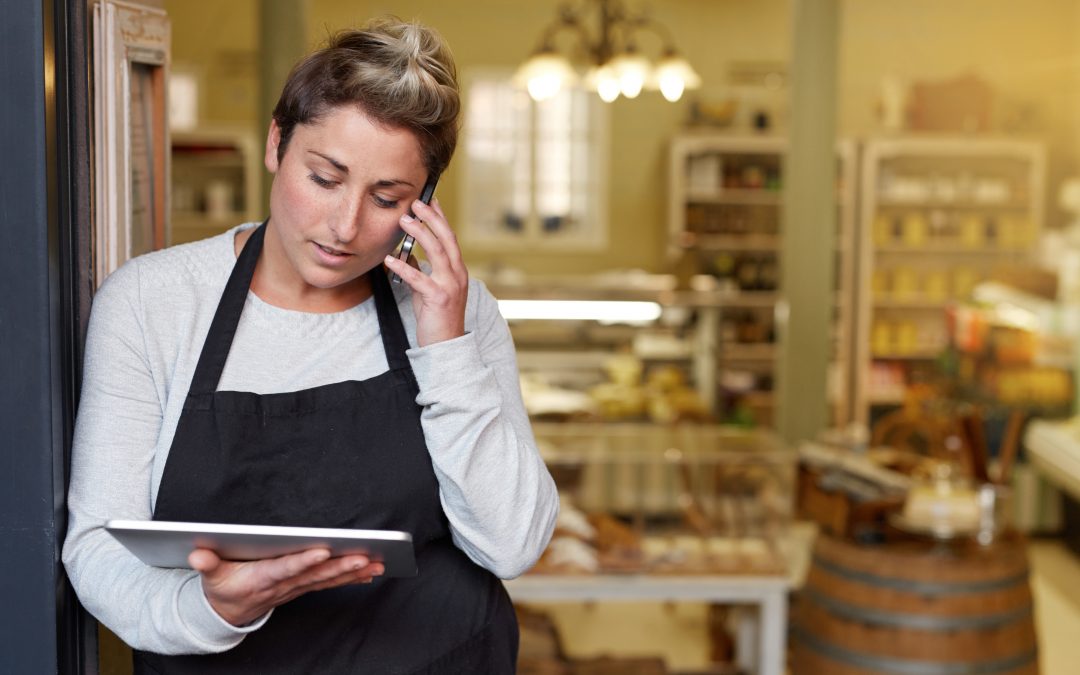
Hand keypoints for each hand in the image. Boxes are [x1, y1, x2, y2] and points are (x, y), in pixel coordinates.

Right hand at [189, 547, 384, 626]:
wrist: (227, 612)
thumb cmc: (222, 586)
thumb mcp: (210, 575)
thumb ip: (206, 563)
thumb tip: (197, 555)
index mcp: (261, 577)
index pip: (286, 568)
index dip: (303, 561)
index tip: (322, 551)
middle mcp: (283, 584)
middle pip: (315, 574)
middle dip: (340, 566)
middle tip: (364, 557)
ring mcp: (295, 587)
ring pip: (327, 579)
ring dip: (352, 572)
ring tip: (376, 564)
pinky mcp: (303, 587)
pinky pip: (329, 583)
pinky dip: (350, 578)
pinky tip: (370, 572)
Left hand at [383, 197, 467, 346]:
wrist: (446, 344)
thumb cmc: (437, 316)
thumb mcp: (428, 289)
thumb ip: (421, 270)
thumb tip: (406, 254)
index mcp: (457, 269)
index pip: (449, 237)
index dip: (440, 218)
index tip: (430, 201)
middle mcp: (457, 274)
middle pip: (446, 239)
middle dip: (432, 218)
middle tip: (416, 203)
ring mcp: (450, 285)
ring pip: (438, 253)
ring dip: (421, 234)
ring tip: (405, 221)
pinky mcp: (439, 298)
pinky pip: (419, 279)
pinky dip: (404, 267)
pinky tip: (389, 259)